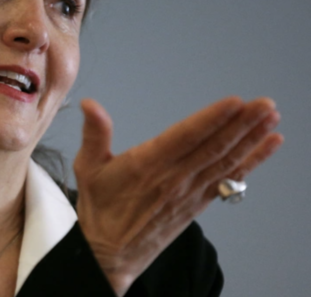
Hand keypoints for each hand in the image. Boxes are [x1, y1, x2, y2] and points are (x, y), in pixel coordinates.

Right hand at [73, 97, 282, 295]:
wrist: (110, 254)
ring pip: (225, 161)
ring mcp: (189, 192)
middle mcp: (173, 178)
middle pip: (214, 147)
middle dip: (243, 124)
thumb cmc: (100, 209)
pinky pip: (228, 179)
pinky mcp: (198, 202)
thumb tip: (90, 105)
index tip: (235, 103)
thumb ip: (94, 134)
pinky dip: (250, 162)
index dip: (212, 120)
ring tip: (271, 119)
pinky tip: (267, 146)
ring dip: (251, 139)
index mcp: (147, 166)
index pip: (185, 138)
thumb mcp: (87, 168)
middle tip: (265, 105)